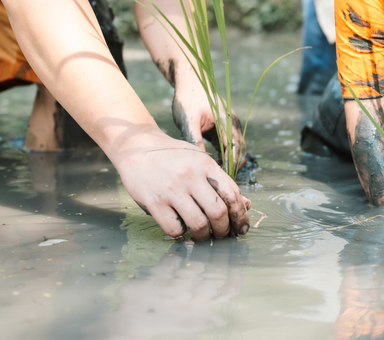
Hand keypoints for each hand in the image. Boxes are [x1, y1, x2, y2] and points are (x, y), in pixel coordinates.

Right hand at [112, 126, 250, 238]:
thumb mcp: (200, 161)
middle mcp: (190, 176)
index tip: (242, 226)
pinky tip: (182, 227)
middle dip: (224, 229)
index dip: (241, 214)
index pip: (232, 193)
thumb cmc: (174, 157)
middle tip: (223, 234)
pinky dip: (182, 233)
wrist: (137, 147)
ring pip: (198, 224)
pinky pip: (175, 228)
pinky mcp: (154, 202)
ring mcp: (171, 190)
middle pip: (218, 212)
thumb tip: (246, 205)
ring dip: (205, 236)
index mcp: (206, 164)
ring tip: (204, 236)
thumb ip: (220, 182)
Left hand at [172, 88, 247, 173]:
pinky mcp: (225, 126)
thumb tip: (199, 161)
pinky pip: (230, 145)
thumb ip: (194, 139)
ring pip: (237, 148)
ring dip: (230, 162)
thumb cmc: (187, 99)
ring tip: (217, 177)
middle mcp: (232, 123)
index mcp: (225, 120)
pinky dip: (226, 155)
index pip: (233, 148)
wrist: (191, 80)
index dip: (229, 164)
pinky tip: (214, 166)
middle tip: (220, 183)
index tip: (220, 179)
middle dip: (233, 167)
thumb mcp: (188, 120)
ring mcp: (230, 124)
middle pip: (240, 150)